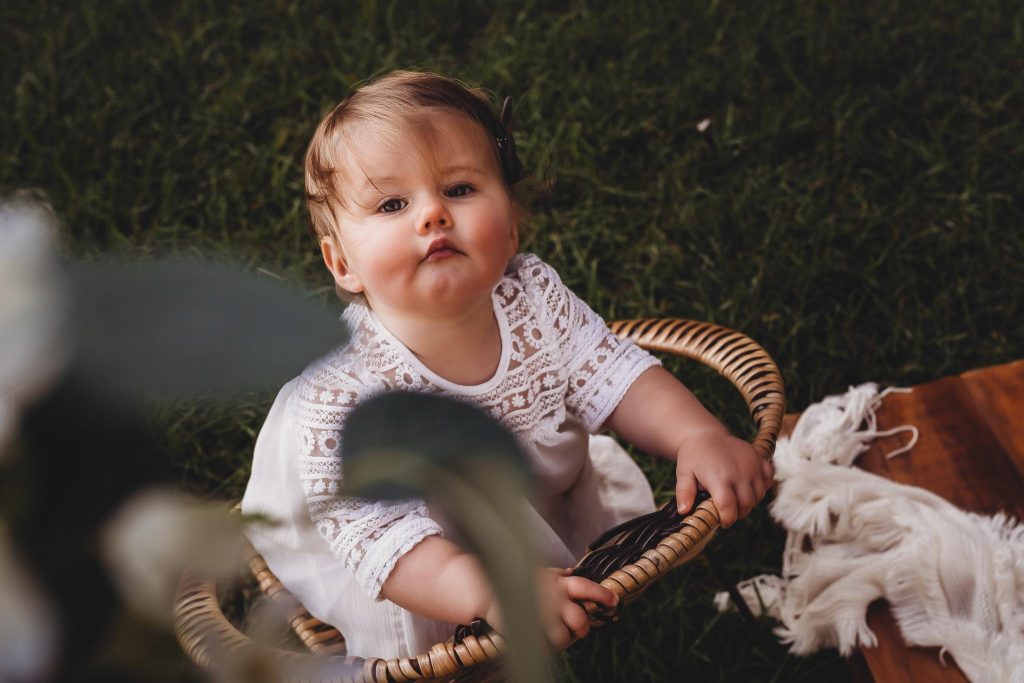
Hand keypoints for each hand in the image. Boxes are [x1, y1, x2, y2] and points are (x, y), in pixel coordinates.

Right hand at [484, 568, 617, 650]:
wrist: (481, 585)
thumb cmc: (509, 577)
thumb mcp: (536, 570)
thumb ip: (555, 574)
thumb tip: (571, 572)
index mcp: (556, 582)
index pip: (587, 586)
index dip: (603, 594)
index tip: (614, 601)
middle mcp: (552, 598)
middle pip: (580, 619)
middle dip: (582, 628)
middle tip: (577, 630)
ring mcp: (540, 614)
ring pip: (564, 637)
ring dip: (562, 641)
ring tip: (554, 639)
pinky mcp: (527, 628)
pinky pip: (542, 647)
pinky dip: (542, 649)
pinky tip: (537, 642)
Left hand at [674, 430, 772, 527]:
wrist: (706, 434)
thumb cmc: (693, 456)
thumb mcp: (683, 473)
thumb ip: (684, 492)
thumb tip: (683, 511)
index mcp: (719, 477)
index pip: (729, 507)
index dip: (727, 519)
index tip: (722, 522)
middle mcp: (739, 472)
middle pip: (746, 504)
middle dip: (738, 513)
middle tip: (729, 512)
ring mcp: (751, 465)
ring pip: (759, 495)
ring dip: (750, 502)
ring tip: (736, 499)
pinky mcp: (759, 459)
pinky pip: (769, 479)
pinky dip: (762, 486)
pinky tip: (749, 487)